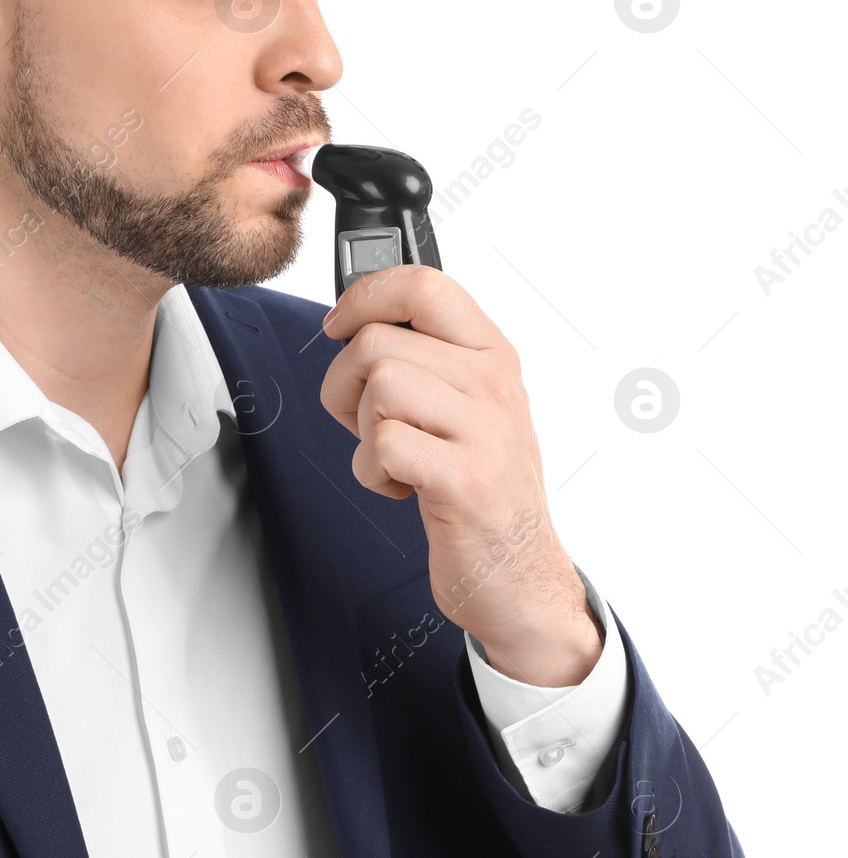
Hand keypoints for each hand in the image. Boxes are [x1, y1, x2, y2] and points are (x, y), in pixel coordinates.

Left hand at [319, 264, 602, 687]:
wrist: (518, 573)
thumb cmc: (480, 484)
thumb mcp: (466, 403)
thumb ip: (425, 356)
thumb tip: (358, 313)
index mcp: (491, 353)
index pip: (423, 285)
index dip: (364, 296)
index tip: (338, 325)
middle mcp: (494, 383)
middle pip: (377, 341)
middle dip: (345, 386)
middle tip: (367, 423)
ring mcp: (486, 430)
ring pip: (379, 385)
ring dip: (361, 430)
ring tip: (393, 456)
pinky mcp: (467, 479)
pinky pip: (384, 443)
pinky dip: (371, 471)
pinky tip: (401, 487)